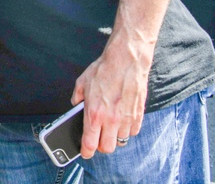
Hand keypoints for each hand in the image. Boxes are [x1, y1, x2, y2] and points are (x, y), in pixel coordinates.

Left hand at [71, 35, 151, 157]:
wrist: (126, 60)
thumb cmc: (104, 70)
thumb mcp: (82, 82)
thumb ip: (77, 98)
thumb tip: (76, 106)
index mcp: (94, 114)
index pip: (90, 144)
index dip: (86, 152)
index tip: (84, 153)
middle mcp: (111, 120)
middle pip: (107, 148)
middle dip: (101, 146)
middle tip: (98, 137)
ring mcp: (126, 119)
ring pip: (121, 141)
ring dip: (114, 136)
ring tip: (110, 125)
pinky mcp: (138, 115)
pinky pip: (133, 132)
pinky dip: (127, 129)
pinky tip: (122, 119)